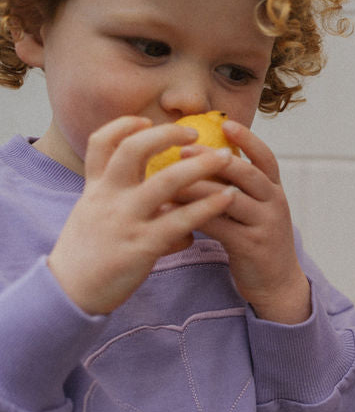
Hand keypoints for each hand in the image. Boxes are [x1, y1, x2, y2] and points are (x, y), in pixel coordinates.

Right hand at [48, 116, 235, 314]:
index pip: (102, 142)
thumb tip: (158, 199)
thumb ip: (122, 201)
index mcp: (95, 188)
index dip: (124, 125)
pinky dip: (206, 208)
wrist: (70, 292)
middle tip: (196, 132)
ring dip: (200, 167)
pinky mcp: (142, 246)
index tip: (146, 119)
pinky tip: (227, 199)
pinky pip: (180, 222)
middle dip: (167, 135)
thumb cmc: (89, 255)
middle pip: (134, 150)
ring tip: (227, 159)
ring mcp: (125, 220)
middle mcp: (108, 197)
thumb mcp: (94, 217)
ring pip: (165, 183)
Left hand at [178, 119, 309, 323]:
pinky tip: (170, 211)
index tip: (226, 123)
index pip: (266, 158)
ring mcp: (266, 224)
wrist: (276, 283)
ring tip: (168, 178)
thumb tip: (201, 158)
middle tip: (182, 149)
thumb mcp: (255, 209)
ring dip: (198, 187)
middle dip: (213, 159)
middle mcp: (274, 203)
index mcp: (275, 190)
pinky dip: (194, 216)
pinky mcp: (252, 246)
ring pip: (230, 198)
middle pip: (246, 173)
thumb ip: (237, 186)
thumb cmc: (256, 240)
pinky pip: (220, 226)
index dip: (248, 140)